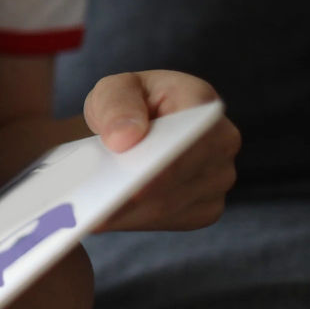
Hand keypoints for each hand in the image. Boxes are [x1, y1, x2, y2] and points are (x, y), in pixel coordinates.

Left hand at [85, 70, 239, 231]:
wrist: (139, 122)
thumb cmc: (130, 101)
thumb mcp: (115, 88)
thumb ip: (117, 105)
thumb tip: (125, 139)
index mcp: (202, 103)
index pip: (191, 135)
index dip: (165, 164)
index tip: (134, 186)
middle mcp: (221, 143)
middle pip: (178, 179)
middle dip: (134, 195)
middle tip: (94, 206)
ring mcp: (218, 178)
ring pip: (170, 205)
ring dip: (127, 212)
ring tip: (88, 213)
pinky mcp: (205, 206)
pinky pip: (168, 220)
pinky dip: (133, 220)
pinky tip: (104, 218)